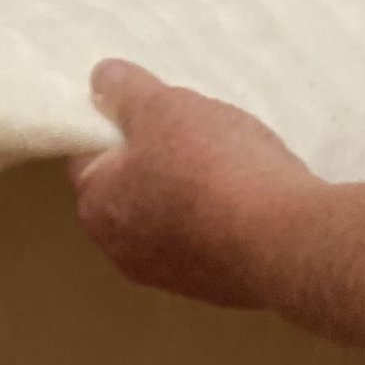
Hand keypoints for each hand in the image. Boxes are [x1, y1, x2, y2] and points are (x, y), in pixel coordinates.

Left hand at [71, 58, 323, 306]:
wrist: (278, 236)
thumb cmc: (209, 165)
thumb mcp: (165, 108)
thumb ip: (127, 93)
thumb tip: (99, 78)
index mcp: (98, 207)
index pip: (86, 158)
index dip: (112, 127)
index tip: (146, 108)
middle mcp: (120, 251)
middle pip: (128, 189)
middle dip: (152, 160)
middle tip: (188, 127)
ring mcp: (167, 275)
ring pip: (166, 216)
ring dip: (185, 191)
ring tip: (224, 158)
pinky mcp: (211, 286)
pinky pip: (203, 238)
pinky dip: (215, 217)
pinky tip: (245, 194)